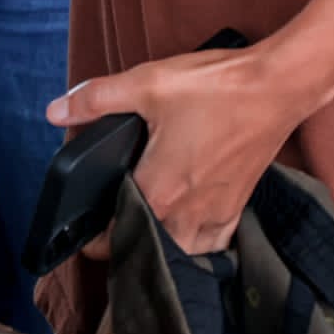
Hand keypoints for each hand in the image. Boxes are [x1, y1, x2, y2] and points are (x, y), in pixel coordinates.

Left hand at [46, 45, 316, 254]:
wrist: (278, 86)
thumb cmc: (215, 88)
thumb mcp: (145, 84)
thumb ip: (95, 99)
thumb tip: (55, 112)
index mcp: (158, 189)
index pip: (115, 233)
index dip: (93, 238)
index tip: (83, 230)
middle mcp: (188, 212)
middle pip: (147, 246)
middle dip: (124, 241)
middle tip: (108, 224)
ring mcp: (216, 212)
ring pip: (180, 249)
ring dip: (160, 244)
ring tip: (143, 225)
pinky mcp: (238, 204)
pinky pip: (212, 241)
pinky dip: (197, 240)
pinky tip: (187, 224)